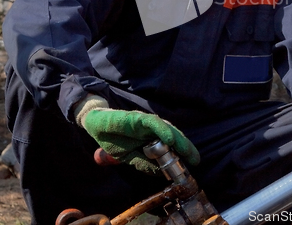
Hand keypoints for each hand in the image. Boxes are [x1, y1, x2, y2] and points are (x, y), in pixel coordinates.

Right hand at [83, 109, 199, 172]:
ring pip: (167, 129)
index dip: (183, 152)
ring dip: (178, 140)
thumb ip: (144, 163)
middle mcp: (152, 129)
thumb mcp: (129, 157)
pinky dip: (162, 130)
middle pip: (173, 136)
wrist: (96, 123)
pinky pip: (153, 123)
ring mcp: (146, 122)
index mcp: (151, 138)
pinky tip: (170, 140)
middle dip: (185, 148)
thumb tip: (160, 172)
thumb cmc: (114, 139)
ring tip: (187, 151)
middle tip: (195, 159)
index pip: (171, 145)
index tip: (193, 162)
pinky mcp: (138, 118)